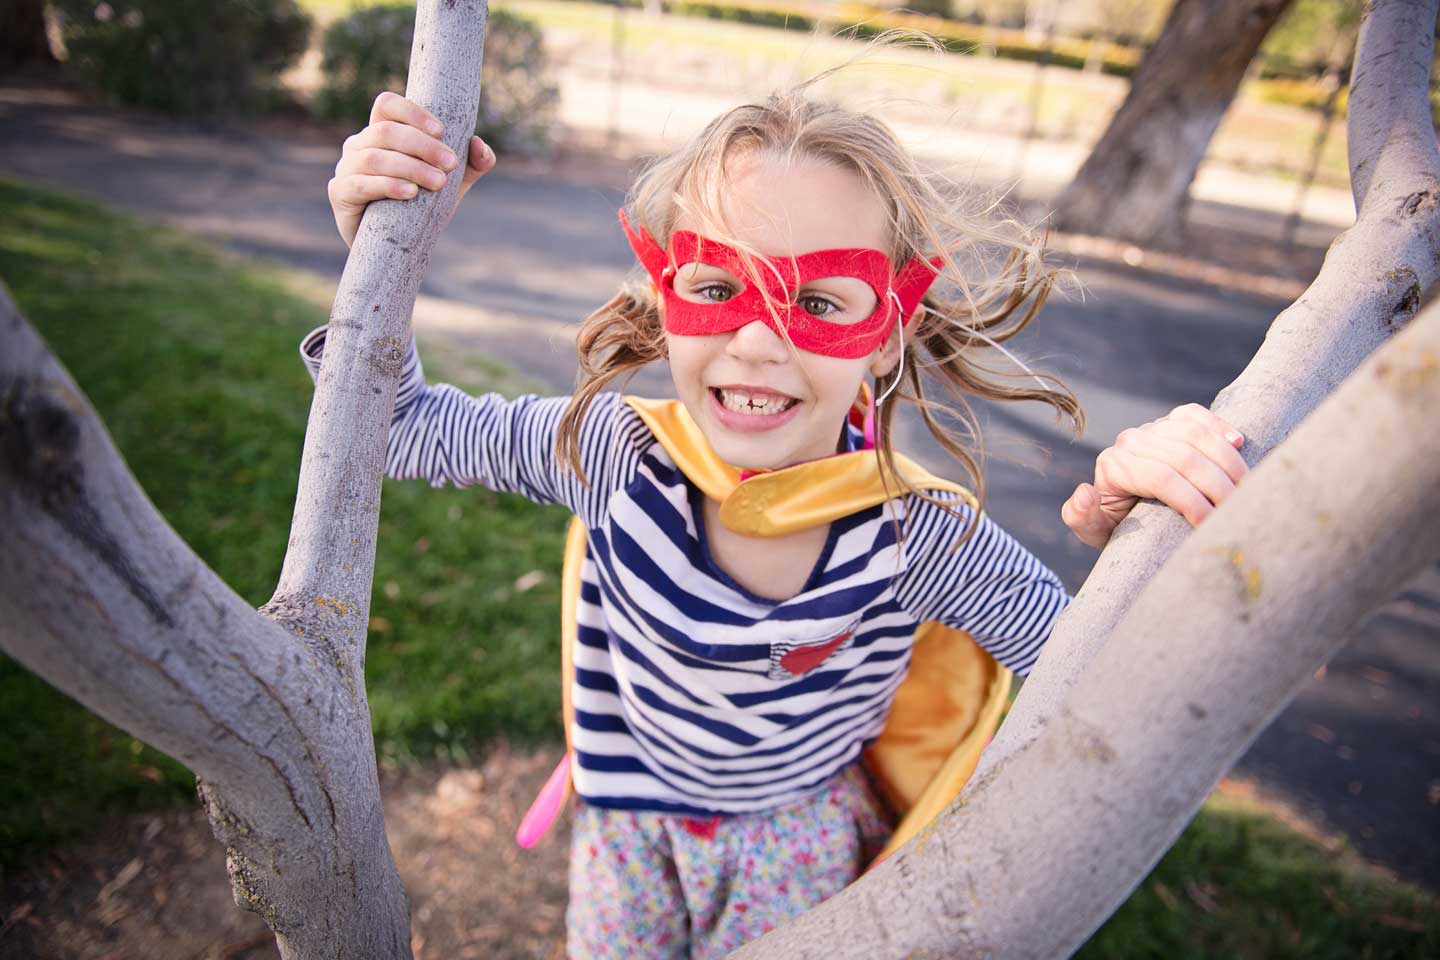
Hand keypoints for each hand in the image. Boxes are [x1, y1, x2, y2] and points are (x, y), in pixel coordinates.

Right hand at [328, 91, 496, 247]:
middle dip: (422, 146)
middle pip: (386, 131)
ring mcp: (346, 168)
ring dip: (410, 167)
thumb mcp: (452, 184)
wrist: (396, 248)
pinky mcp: (340, 193)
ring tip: (439, 183)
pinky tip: (410, 192)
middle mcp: (359, 145)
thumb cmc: (421, 207)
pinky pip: (360, 184)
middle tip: (451, 164)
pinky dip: (387, 186)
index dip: (412, 112)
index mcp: (381, 133)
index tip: (442, 131)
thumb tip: (479, 145)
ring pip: (374, 158)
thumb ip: (471, 164)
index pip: (387, 105)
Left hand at [1062, 403, 1247, 548]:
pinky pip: (1196, 415)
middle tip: (1237, 510)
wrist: (1124, 506)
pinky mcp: (1169, 421)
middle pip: (1183, 457)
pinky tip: (1239, 443)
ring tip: (1244, 488)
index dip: (1190, 501)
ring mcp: (1151, 428)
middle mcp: (1131, 441)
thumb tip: (1084, 492)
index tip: (1210, 524)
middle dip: (1216, 485)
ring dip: (1226, 461)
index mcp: (1113, 466)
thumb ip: (1080, 517)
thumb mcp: (1092, 529)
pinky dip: (1218, 425)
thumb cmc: (1113, 525)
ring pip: (1194, 434)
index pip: (1160, 478)